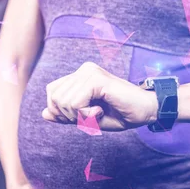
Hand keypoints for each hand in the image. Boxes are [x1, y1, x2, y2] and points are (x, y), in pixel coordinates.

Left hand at [42, 62, 157, 130]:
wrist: (146, 112)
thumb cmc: (120, 114)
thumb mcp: (88, 118)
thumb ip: (67, 115)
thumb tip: (44, 113)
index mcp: (80, 76)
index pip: (51, 92)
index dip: (60, 111)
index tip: (82, 116)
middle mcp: (84, 70)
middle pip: (53, 98)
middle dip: (69, 115)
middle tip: (92, 115)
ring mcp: (90, 72)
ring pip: (62, 101)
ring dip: (79, 115)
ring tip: (98, 112)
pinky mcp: (97, 80)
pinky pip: (75, 103)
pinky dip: (85, 114)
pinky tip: (101, 110)